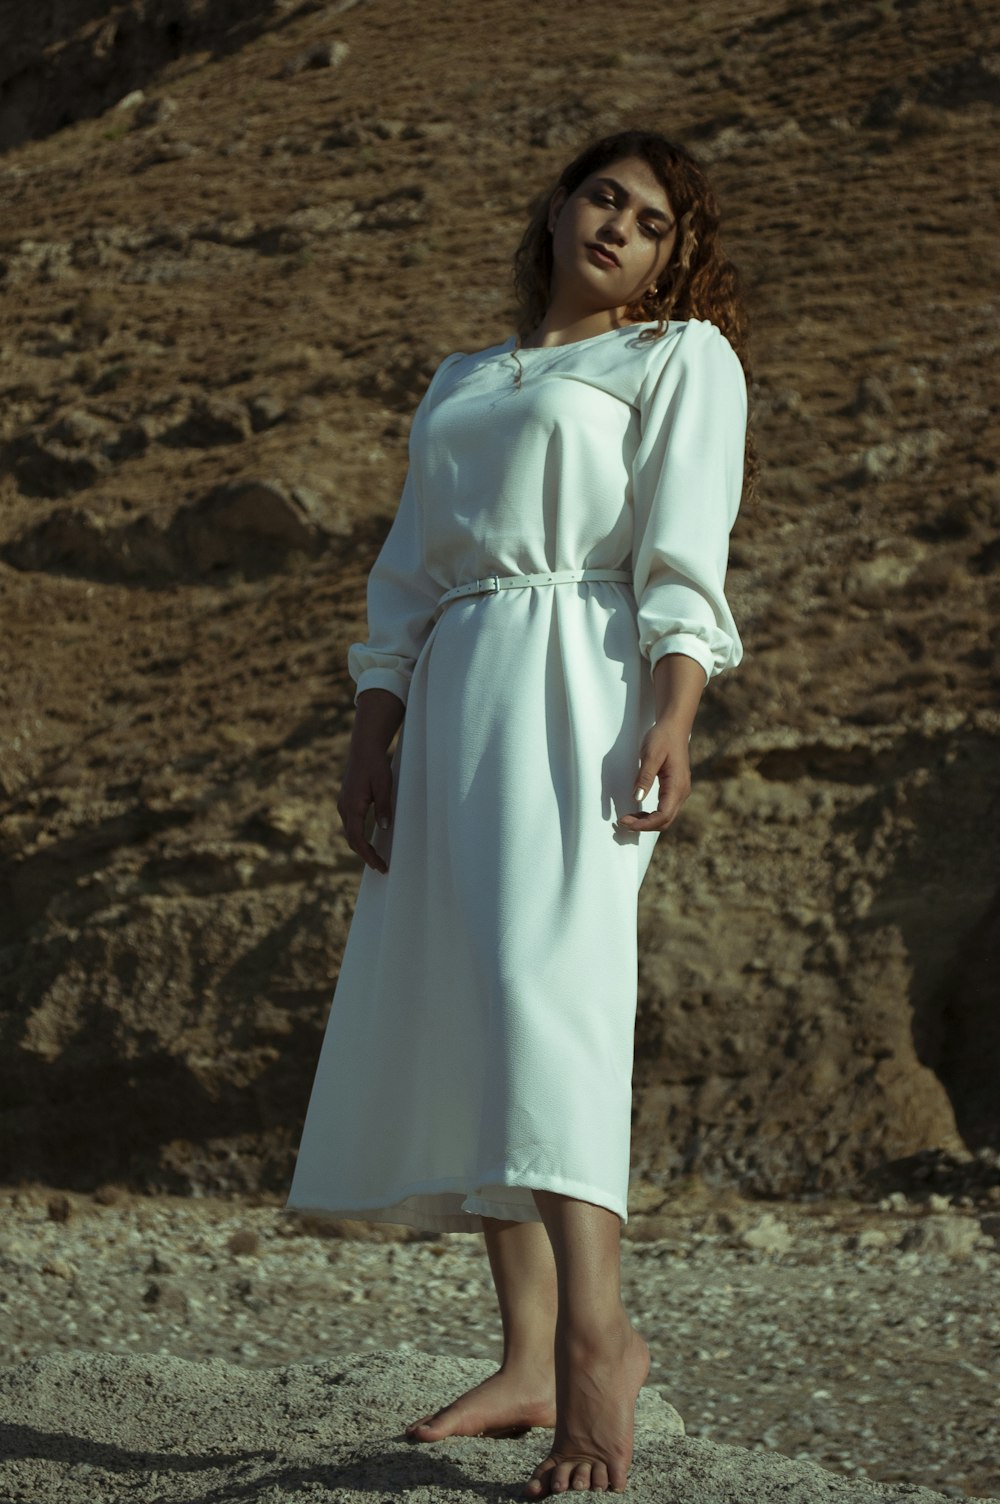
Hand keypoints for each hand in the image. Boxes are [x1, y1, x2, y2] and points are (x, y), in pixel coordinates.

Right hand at [337, 738, 393, 873]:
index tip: (380, 866)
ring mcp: (343, 805)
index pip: (357, 839)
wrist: (364, 749)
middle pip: (352, 840)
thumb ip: (383, 807)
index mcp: (352, 806)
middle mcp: (344, 808)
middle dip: (365, 855)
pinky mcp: (346, 802)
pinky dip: (358, 837)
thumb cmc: (375, 766)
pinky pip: (350, 825)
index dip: (368, 855)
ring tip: (376, 858)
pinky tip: (369, 841)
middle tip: (381, 866)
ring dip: (361, 847)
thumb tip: (383, 828)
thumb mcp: (384, 786)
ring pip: (350, 833)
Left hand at [615, 718, 691, 832]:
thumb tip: (637, 798)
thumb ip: (644, 777)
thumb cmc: (663, 738)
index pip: (663, 815)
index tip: (625, 822)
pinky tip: (638, 812)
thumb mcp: (650, 755)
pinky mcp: (675, 789)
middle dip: (644, 826)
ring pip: (665, 817)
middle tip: (622, 822)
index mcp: (677, 785)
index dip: (645, 824)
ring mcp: (680, 791)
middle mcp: (682, 792)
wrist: (674, 726)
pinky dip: (651, 815)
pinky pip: (665, 809)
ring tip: (627, 819)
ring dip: (647, 822)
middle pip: (665, 821)